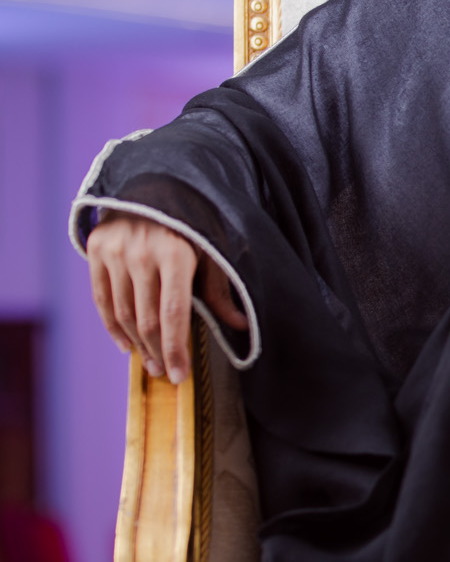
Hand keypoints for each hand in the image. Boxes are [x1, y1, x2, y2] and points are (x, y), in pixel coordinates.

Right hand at [87, 216, 246, 383]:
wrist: (153, 185)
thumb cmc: (190, 224)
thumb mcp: (211, 250)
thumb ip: (219, 290)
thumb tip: (241, 326)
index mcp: (176, 252)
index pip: (174, 313)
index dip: (176, 348)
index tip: (180, 376)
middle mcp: (141, 252)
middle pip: (147, 318)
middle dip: (158, 351)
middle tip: (166, 372)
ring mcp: (115, 250)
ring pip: (123, 312)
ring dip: (137, 343)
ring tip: (150, 361)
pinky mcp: (97, 249)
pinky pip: (101, 298)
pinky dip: (113, 326)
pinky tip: (126, 344)